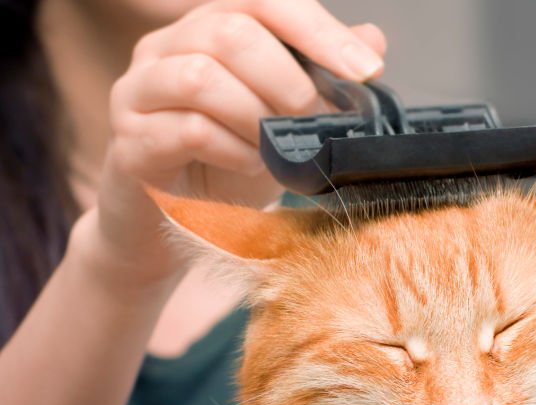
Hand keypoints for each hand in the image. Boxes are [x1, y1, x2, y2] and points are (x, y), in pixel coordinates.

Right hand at [81, 0, 386, 287]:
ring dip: (256, 117)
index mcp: (210, 26)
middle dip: (287, 81)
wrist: (178, 218)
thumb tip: (373, 41)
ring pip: (200, 77)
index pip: (264, 1)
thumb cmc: (233, 156)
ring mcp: (138, 90)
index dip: (319, 31)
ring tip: (277, 148)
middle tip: (312, 120)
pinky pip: (189, 131)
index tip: (366, 70)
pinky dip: (235, 151)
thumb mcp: (287, 115)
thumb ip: (322, 74)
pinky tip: (252, 165)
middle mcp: (166, 46)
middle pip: (228, 31)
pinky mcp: (129, 140)